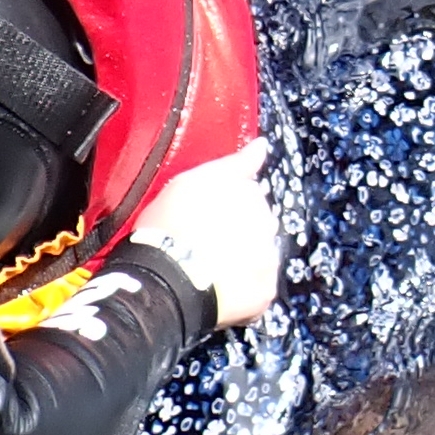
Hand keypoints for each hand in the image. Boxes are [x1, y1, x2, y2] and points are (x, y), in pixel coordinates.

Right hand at [131, 137, 279, 328]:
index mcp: (248, 192)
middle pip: (258, 221)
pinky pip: (260, 284)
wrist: (166, 280)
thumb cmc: (168, 229)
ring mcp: (268, 256)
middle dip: (240, 229)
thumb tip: (261, 147)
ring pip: (261, 251)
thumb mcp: (191, 182)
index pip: (249, 191)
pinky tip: (220, 287)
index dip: (225, 204)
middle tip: (205, 243)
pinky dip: (246, 286)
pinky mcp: (266, 288)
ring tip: (210, 267)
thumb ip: (234, 163)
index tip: (206, 217)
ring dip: (245, 256)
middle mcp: (265, 220)